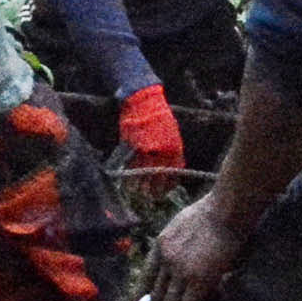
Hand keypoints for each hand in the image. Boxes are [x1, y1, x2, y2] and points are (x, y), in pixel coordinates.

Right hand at [115, 82, 187, 198]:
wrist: (144, 101)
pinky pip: (130, 164)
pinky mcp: (131, 145)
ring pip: (142, 173)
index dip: (168, 185)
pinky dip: (129, 175)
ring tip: (138, 195)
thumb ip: (173, 151)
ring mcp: (145, 148)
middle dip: (154, 189)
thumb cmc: (159, 117)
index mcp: (173, 147)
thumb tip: (173, 169)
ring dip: (140, 186)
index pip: (173, 172)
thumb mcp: (172, 133)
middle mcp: (160, 150)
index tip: (164, 193)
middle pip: (158, 176)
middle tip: (150, 198)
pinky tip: (128, 184)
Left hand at [147, 192, 248, 300]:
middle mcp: (166, 259)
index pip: (146, 275)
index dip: (142, 295)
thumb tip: (190, 254)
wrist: (227, 208)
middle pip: (154, 295)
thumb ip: (182, 240)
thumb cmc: (216, 209)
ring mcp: (180, 270)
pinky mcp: (198, 279)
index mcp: (162, 244)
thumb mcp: (187, 222)